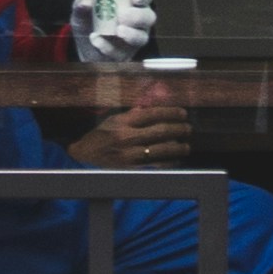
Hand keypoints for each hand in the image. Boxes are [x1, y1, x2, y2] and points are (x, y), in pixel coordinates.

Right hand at [69, 72, 188, 168]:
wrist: (84, 158)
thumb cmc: (99, 136)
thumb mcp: (113, 120)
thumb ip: (133, 114)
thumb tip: (151, 106)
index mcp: (123, 122)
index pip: (152, 114)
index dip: (170, 112)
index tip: (182, 113)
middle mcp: (127, 137)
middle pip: (159, 131)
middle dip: (177, 129)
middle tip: (188, 128)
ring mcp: (129, 154)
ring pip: (160, 149)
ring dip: (177, 147)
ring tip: (186, 145)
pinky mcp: (131, 168)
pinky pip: (155, 164)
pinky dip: (168, 162)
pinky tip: (176, 160)